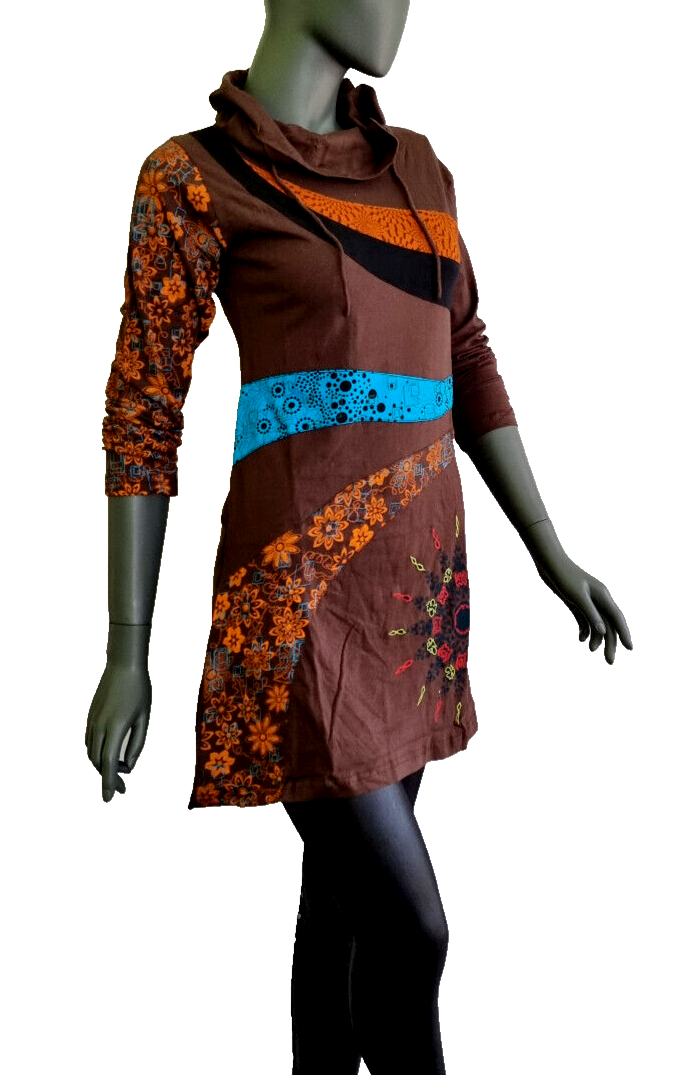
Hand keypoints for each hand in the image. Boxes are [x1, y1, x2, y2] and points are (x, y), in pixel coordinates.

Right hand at [85, 663, 150, 801]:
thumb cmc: (139, 690)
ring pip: (92, 753)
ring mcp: (92, 721)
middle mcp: (100, 726)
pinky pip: (90, 742)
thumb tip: (130, 766)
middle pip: (99, 761)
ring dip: (103, 766)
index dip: (109, 782)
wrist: (123, 665)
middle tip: (122, 788)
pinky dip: (98, 754)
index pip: (109, 763)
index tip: (109, 798)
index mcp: (116, 727)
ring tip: (120, 771)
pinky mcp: (90, 716)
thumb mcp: (144, 717)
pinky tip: (109, 755)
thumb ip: (137, 743)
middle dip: (108, 778)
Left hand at [534, 555, 632, 663]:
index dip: (624, 634)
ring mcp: (588, 601)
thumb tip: (603, 631)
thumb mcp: (576, 596)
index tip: (630, 649)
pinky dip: (585, 629)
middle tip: (610, 662)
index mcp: (602, 595)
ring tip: (592, 651)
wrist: (549, 562)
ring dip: (597, 638)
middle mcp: (599, 599)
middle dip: (610, 643)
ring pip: (597, 623)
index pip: (617, 618)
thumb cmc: (563, 576)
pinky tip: (581, 639)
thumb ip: (590, 613)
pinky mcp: (577, 602)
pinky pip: (585, 619)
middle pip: (608, 624)